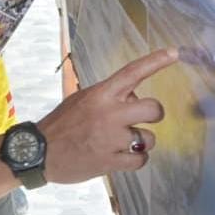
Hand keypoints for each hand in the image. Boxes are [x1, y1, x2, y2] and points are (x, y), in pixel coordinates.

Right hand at [37, 47, 177, 183]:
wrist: (40, 153)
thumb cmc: (62, 123)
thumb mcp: (82, 99)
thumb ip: (109, 98)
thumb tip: (135, 102)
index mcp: (101, 94)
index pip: (133, 73)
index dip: (156, 62)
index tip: (175, 53)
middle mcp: (109, 113)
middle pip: (154, 109)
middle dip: (153, 115)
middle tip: (142, 119)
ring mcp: (111, 139)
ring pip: (149, 139)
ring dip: (141, 142)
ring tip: (122, 143)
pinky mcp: (111, 161)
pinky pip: (141, 160)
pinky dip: (134, 159)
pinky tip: (120, 157)